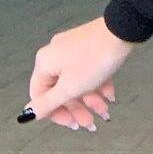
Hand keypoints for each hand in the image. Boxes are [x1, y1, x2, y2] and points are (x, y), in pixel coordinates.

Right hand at [20, 17, 136, 129]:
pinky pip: (90, 70)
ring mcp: (74, 48)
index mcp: (45, 63)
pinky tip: (111, 96)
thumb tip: (27, 114)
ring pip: (78, 81)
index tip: (71, 124)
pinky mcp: (91, 46)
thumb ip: (47, 103)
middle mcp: (56, 54)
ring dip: (91, 99)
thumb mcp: (69, 88)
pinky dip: (98, 84)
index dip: (55, 114)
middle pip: (62, 90)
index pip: (40, 96)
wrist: (124, 29)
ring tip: (106, 112)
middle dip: (78, 109)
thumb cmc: (94, 59)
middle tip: (91, 124)